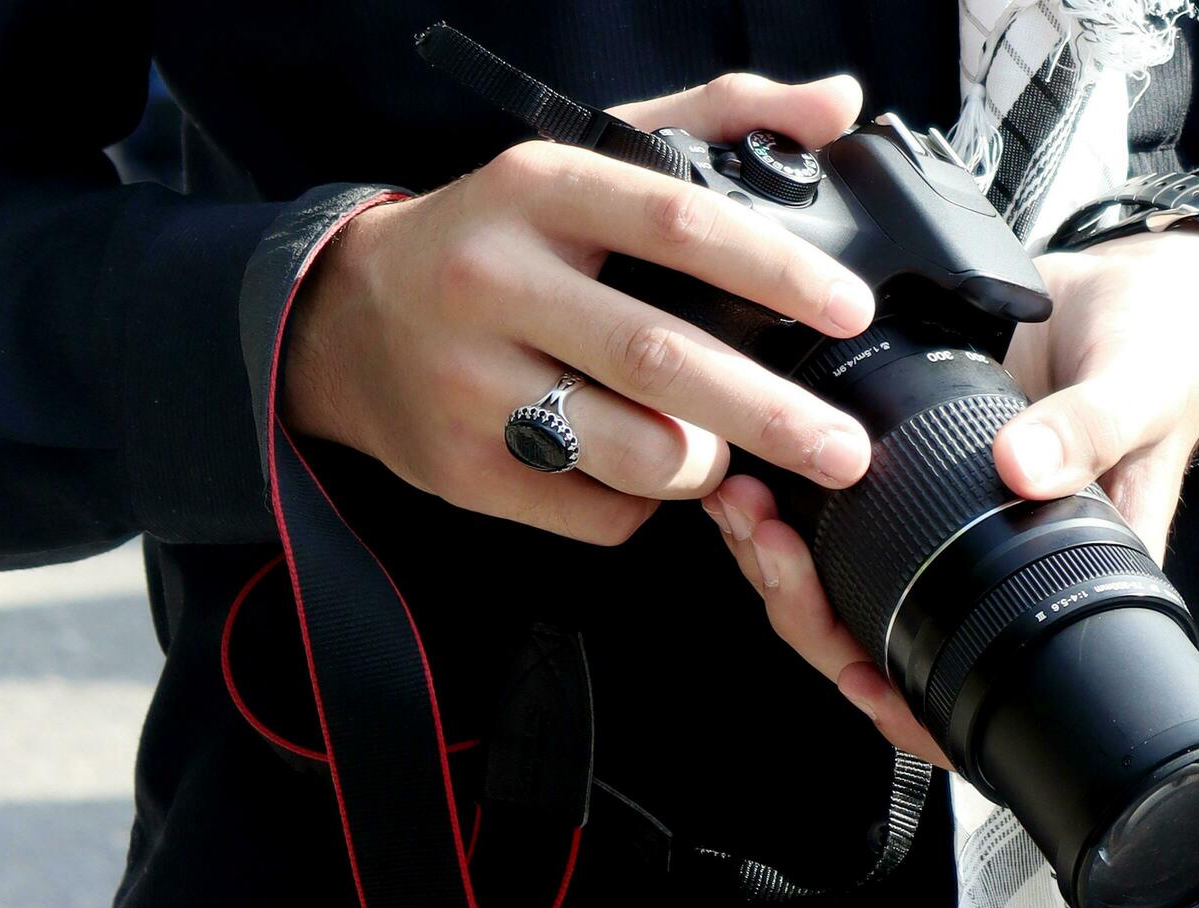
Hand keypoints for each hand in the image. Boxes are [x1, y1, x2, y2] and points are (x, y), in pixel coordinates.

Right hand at [284, 74, 878, 543]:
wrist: (347, 321)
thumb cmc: (501, 236)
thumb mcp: (588, 156)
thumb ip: (717, 119)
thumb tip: (837, 105)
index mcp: (538, 191)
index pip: (677, 224)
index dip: (776, 270)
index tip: (851, 308)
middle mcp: (493, 282)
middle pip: (660, 359)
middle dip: (772, 413)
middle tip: (846, 447)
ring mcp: (469, 383)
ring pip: (631, 451)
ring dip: (702, 463)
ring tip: (726, 452)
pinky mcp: (460, 467)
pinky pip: (594, 511)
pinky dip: (643, 503)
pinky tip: (641, 474)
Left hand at [705, 228, 1198, 766]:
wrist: (1142, 286)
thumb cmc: (1165, 352)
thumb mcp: (1141, 390)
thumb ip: (1089, 428)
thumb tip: (1021, 469)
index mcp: (1057, 583)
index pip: (975, 687)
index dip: (909, 707)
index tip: (855, 677)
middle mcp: (991, 567)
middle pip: (880, 641)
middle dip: (807, 609)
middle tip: (765, 542)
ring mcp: (946, 523)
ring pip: (844, 584)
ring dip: (780, 560)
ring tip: (742, 507)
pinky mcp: (913, 466)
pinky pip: (841, 513)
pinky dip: (789, 504)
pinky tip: (754, 470)